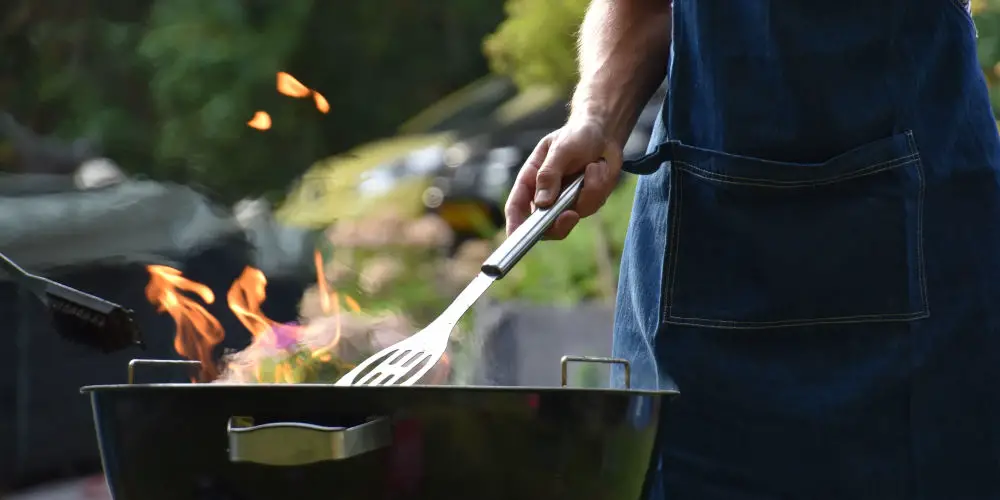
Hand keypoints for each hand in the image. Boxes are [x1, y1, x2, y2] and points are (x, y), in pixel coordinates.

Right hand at [504, 117, 622, 238]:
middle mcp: (545, 195)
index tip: (516, 238)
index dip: (514, 225)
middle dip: (558, 224)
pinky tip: (598, 168)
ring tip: (593, 166)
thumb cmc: (576, 135)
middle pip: (544, 225)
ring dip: (588, 191)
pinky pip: (592, 205)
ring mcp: (566, 201)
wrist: (603, 133)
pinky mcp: (585, 202)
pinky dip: (599, 186)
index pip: (516, 207)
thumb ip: (549, 174)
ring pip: (574, 215)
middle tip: (571, 215)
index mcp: (530, 180)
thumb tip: (542, 203)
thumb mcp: (561, 149)